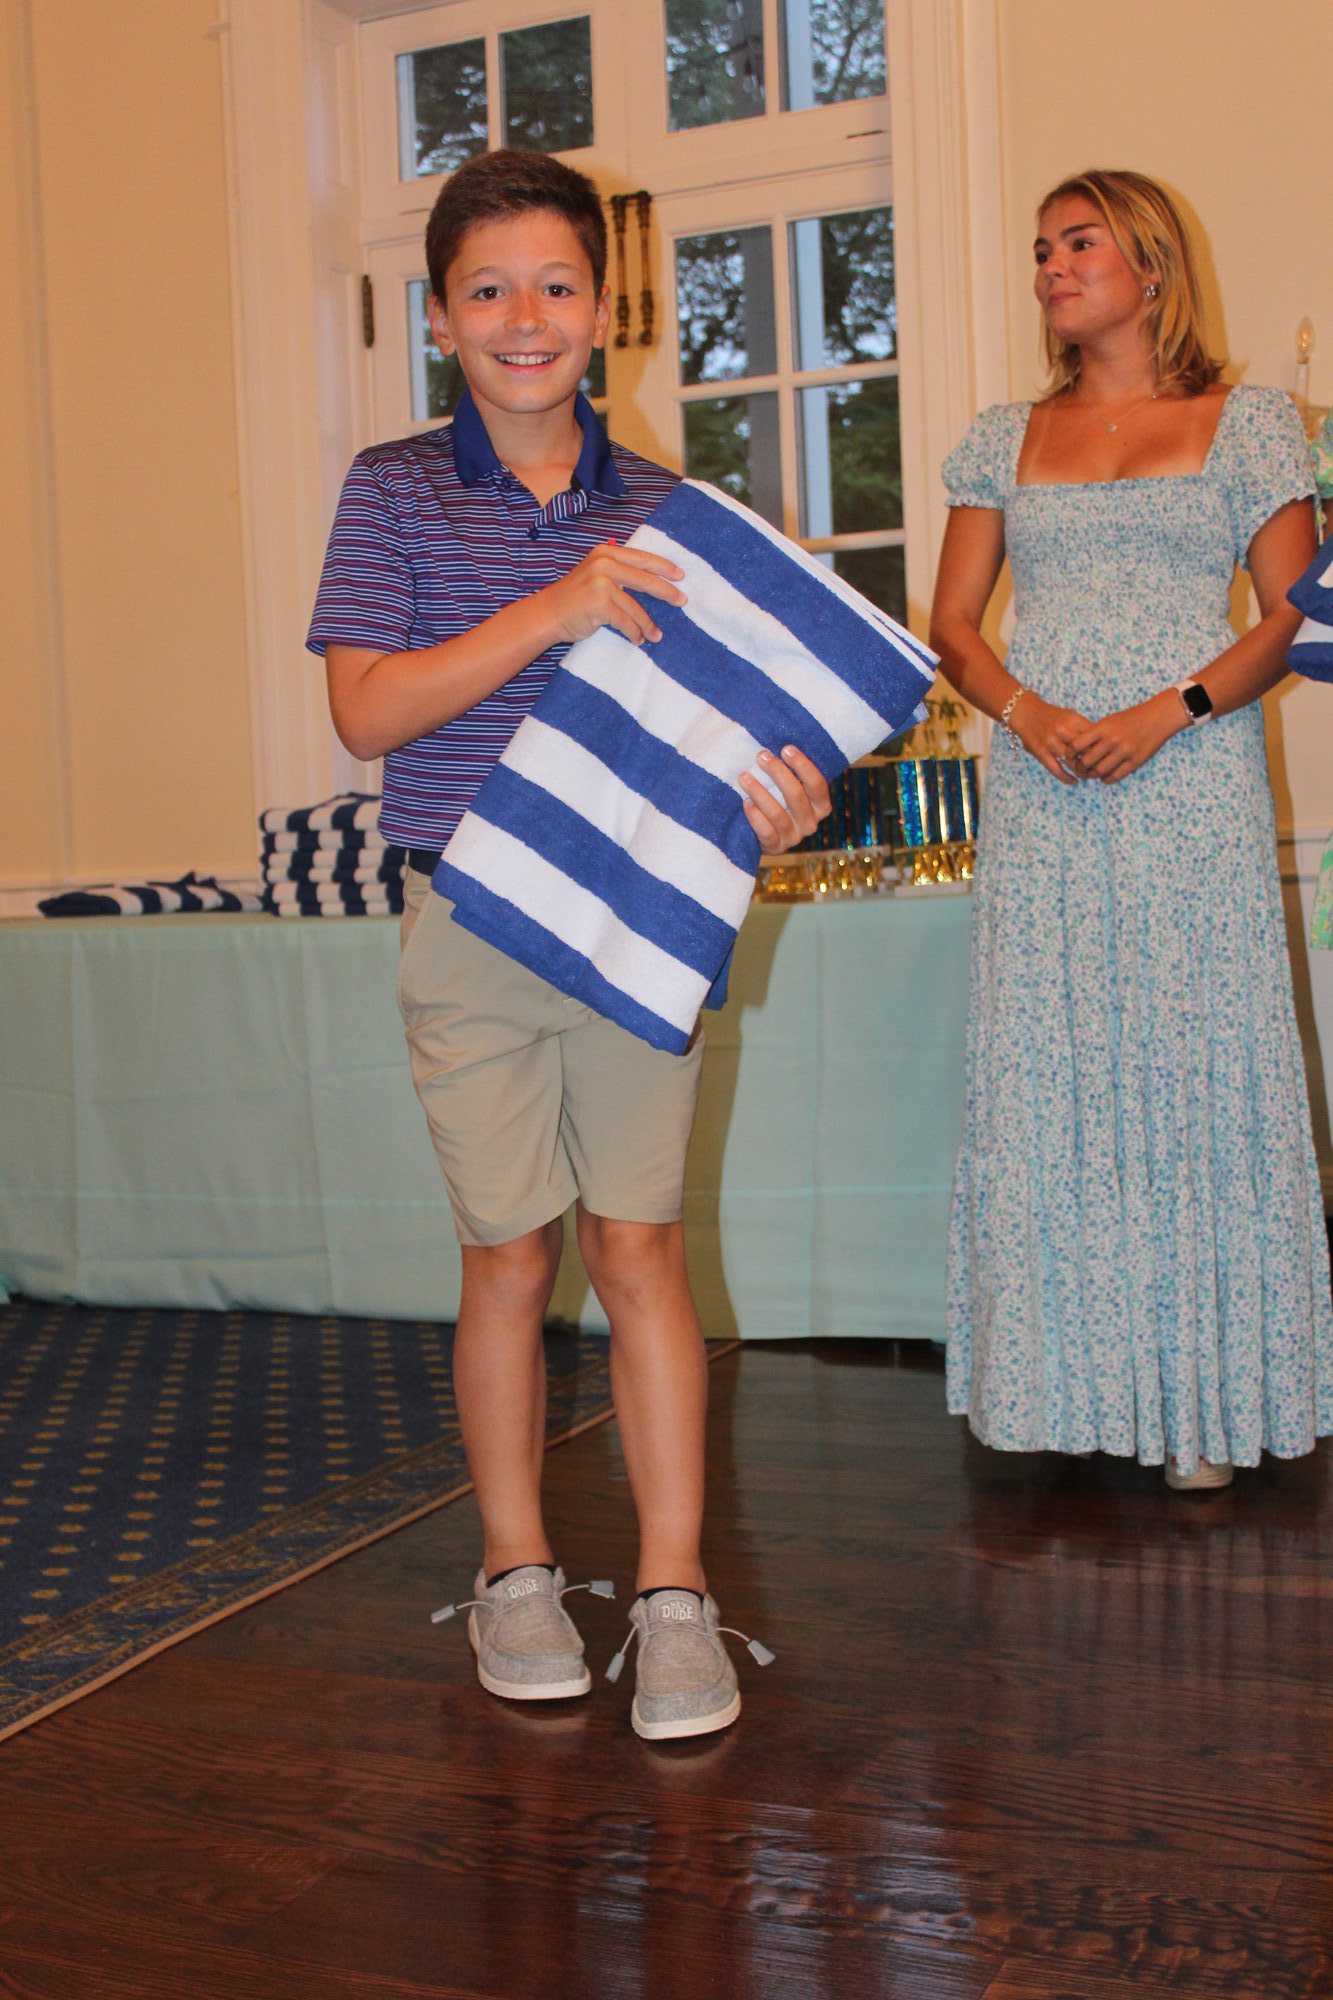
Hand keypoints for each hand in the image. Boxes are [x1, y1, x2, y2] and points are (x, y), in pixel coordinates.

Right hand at [543, 542, 685, 647]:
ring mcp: (601, 584)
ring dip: (648, 624)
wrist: (547, 613)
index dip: (663, 567)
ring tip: (657, 635)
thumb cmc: (575, 597)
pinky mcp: (599, 605)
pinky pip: (625, 621)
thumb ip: (619, 571)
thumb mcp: (596, 574)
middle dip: (666, 592)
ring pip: (636, 607)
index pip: (642, 558)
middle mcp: (605, 564)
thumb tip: (654, 579)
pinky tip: (638, 639)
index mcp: (607, 553)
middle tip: (682, 601)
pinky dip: (634, 632)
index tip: (680, 576)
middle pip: (645, 579)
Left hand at [739, 745, 831, 854]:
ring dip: (759, 792)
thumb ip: (789, 768)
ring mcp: (793, 837)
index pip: (817, 784)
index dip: (803, 766)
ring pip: (778, 813)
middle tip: (761, 756)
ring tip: (744, 777)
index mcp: (820, 805)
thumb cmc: (776, 798)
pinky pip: (766, 832)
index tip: (786, 748)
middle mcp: (810, 822)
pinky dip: (755, 817)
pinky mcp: (776, 847)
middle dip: (778, 773)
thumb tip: (775, 729)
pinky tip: (745, 803)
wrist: (762, 833)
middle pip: (796, 796)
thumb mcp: (787, 785)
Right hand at [1008, 693, 1096, 784]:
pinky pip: (1056, 770)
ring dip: (1081, 772)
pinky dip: (1067, 778)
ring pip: (1072, 762)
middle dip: (1093, 762)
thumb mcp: (1068, 716)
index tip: (1104, 756)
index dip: (1101, 748)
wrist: (1025, 712)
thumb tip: (1100, 745)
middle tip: (1097, 769)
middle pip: (1085, 750)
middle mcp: (1062, 730)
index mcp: (1073, 719)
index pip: (1094, 737)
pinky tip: (1074, 781)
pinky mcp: (1040, 752)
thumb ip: (1082, 729)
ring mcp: (1050, 742)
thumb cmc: (1051, 717)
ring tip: (1085, 776)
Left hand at [1067, 689, 1185, 783]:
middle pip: (1086, 761)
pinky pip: (1115, 776)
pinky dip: (1106, 779)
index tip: (1068, 757)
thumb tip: (1076, 750)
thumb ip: (1094, 734)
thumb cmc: (1130, 719)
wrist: (1156, 718)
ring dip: (1092, 775)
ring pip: (1099, 771)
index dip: (1069, 753)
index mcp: (1103, 728)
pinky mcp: (1135, 761)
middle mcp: (1112, 740)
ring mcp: (1124, 752)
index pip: (1077, 745)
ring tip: (1091, 774)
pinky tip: (1104, 777)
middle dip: (1079, 768)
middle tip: (1078, 770)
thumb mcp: (1109, 721)